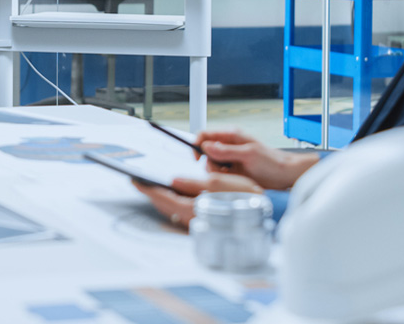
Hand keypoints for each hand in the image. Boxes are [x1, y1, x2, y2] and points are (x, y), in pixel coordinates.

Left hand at [133, 174, 263, 228]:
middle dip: (151, 193)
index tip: (135, 180)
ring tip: (152, 185)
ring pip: (172, 210)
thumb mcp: (220, 183)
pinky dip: (173, 203)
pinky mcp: (205, 223)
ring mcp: (198, 223)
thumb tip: (173, 181)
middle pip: (165, 206)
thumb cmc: (247, 198)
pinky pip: (181, 213)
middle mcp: (194, 220)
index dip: (148, 188)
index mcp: (195, 210)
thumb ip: (194, 183)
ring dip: (161, 198)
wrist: (268, 212)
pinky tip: (172, 195)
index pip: (164, 198)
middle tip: (139, 181)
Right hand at [194, 129, 318, 189]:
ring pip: (211, 164)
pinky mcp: (233, 170)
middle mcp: (229, 145)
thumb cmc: (272, 162)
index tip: (197, 158)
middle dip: (210, 163)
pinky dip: (223, 178)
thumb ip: (226, 151)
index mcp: (231, 135)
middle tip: (223, 170)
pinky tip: (236, 179)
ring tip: (234, 176)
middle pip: (205, 152)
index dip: (197, 144)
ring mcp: (230, 158)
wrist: (286, 175)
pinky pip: (220, 174)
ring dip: (218, 172)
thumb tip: (206, 146)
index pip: (205, 135)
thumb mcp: (248, 155)